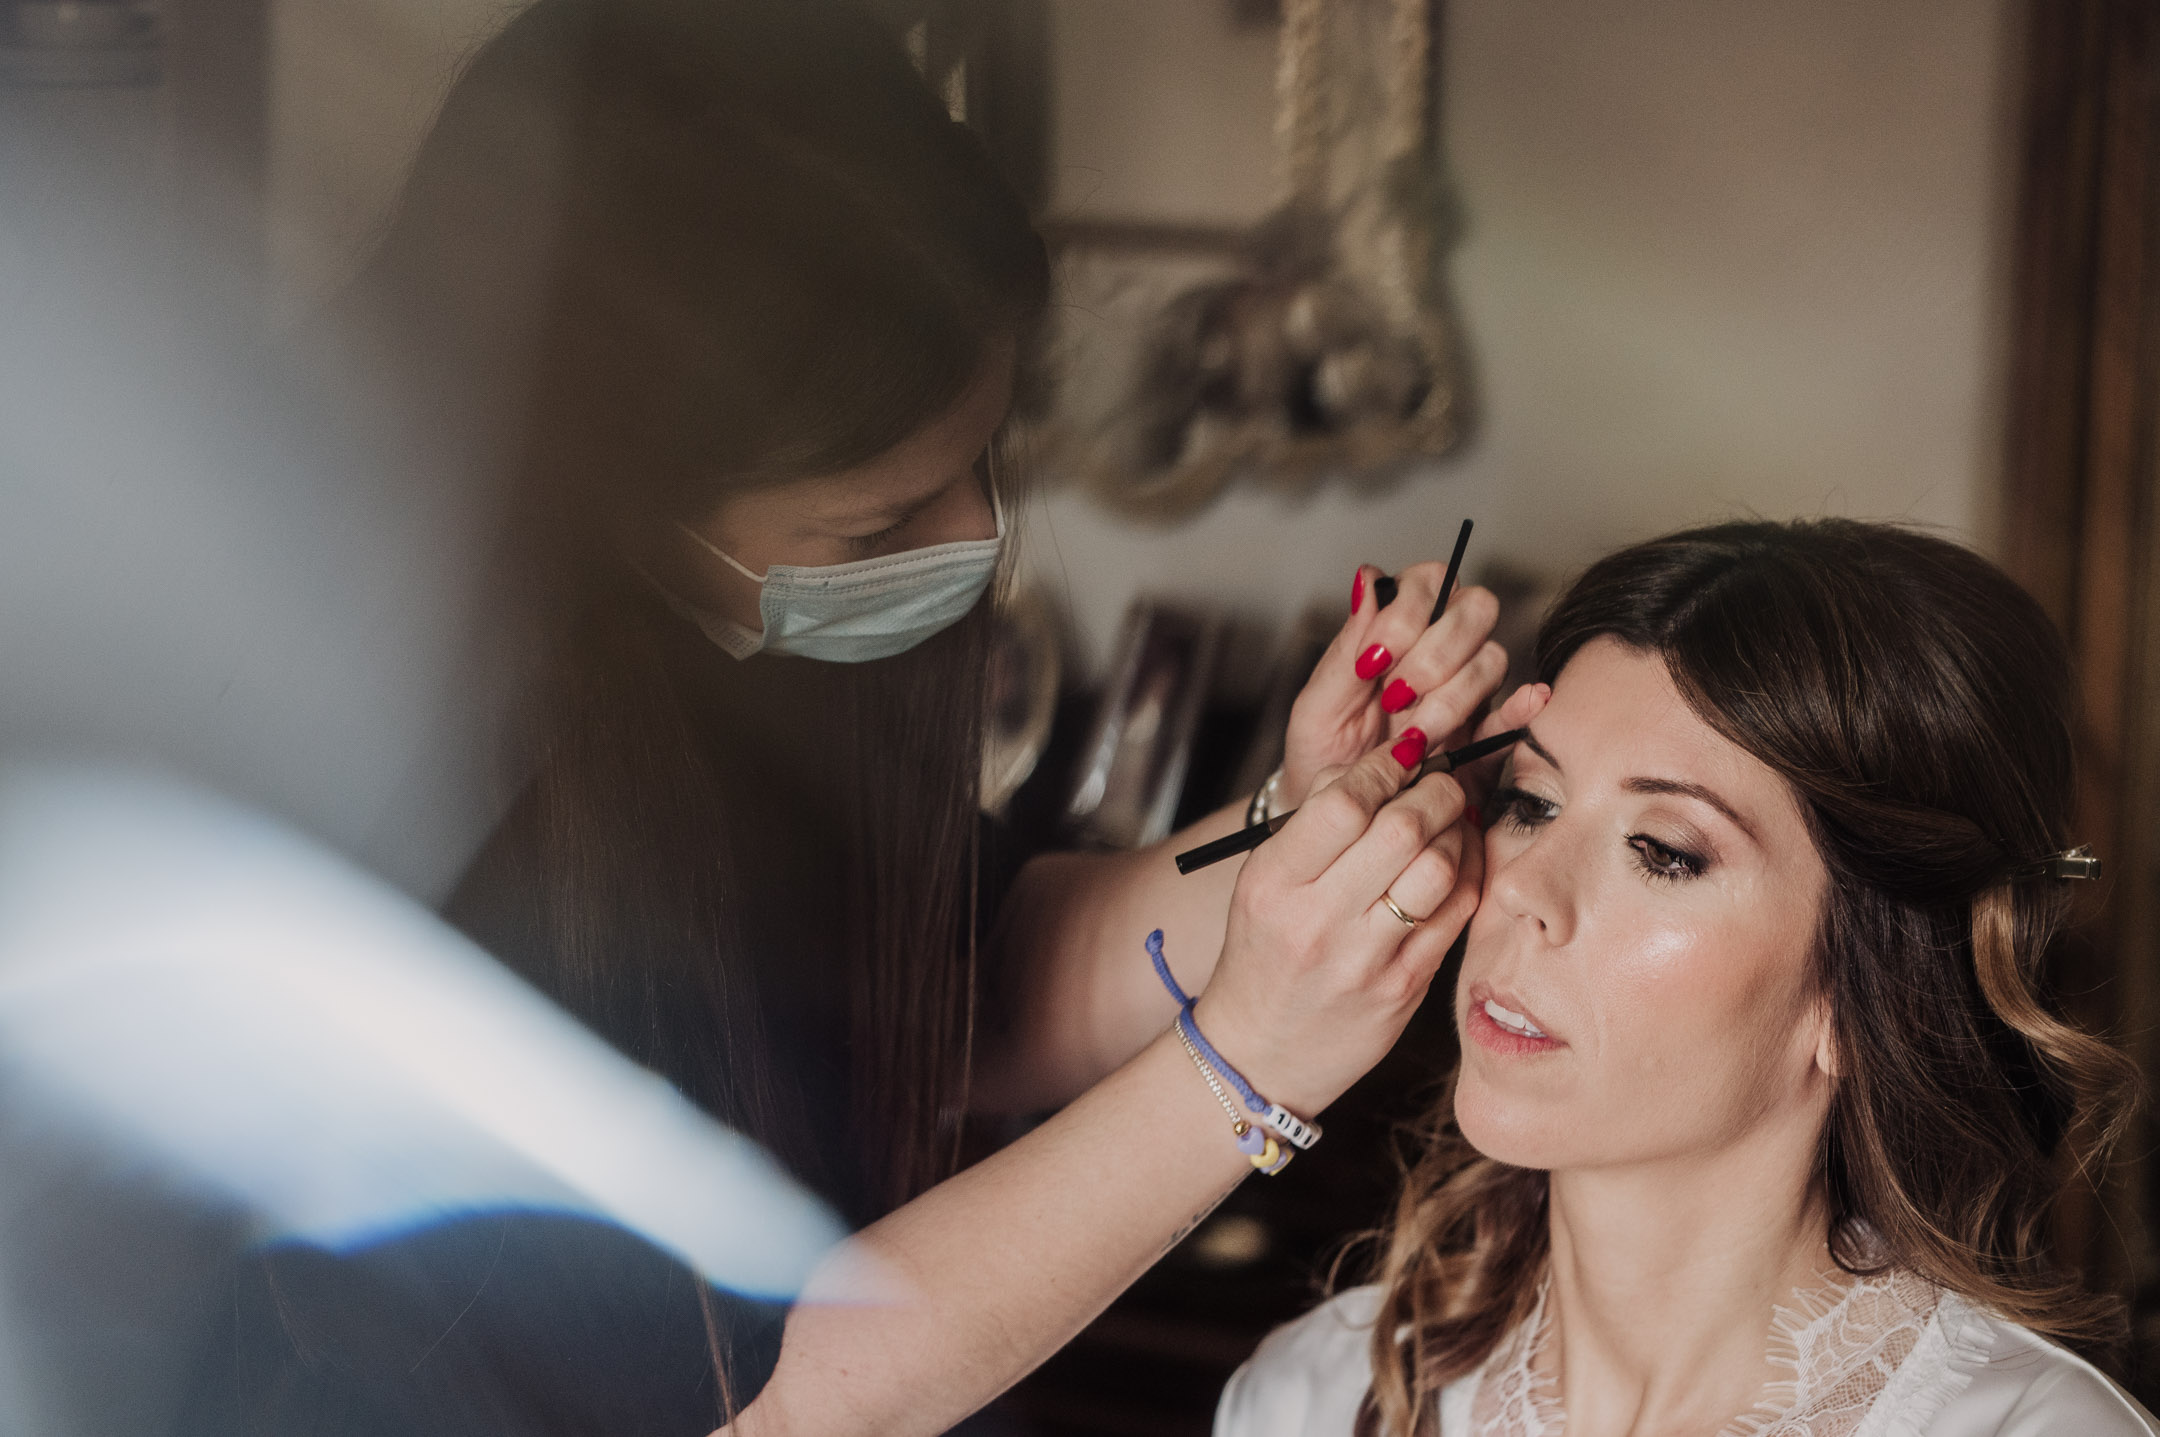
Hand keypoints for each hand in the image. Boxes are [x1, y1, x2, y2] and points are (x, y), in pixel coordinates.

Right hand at [1189, 736, 1483, 1119]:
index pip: (1344, 802)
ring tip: (1452, 818)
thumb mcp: (1261, 883)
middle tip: (1439, 781)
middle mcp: (1318, 921)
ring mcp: (1365, 960)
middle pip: (1402, 828)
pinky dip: (1470, 872)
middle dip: (1434, 789)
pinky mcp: (1405, 988)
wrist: (1259, 1053)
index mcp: (1274, 884)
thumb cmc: (1263, 954)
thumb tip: (1378, 764)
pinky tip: (1461, 859)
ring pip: (1439, 867)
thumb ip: (1313, 822)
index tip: (1400, 758)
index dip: (1384, 767)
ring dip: (1458, 829)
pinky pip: (1456, 913)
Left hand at [1278, 564, 1507, 808]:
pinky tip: (1521, 707)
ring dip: (1451, 699)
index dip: (1407, 614)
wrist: (1340, 816)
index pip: (1429, 581)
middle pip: (1474, 609)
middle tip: (1396, 697)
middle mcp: (1440, 649)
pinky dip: (1520, 708)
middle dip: (1435, 654)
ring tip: (1411, 739)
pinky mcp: (1485, 733)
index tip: (1371, 661)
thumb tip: (1367, 579)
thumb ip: (1347, 643)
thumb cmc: (1324, 751)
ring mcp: (1468, 688)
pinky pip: (1515, 713)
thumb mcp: (1319, 702)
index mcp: (1398, 628)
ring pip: (1492, 660)